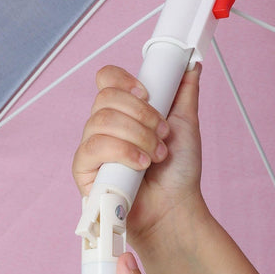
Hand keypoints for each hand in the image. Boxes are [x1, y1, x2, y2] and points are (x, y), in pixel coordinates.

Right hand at [73, 65, 204, 249]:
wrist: (175, 208)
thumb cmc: (178, 173)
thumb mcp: (186, 124)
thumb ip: (184, 93)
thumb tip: (190, 65)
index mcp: (123, 112)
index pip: (107, 80)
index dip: (124, 81)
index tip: (147, 94)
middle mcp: (103, 127)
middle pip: (105, 98)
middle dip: (141, 114)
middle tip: (162, 134)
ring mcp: (92, 148)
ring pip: (101, 121)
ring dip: (137, 136)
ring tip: (156, 155)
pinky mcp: (84, 171)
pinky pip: (93, 148)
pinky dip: (122, 152)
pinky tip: (140, 164)